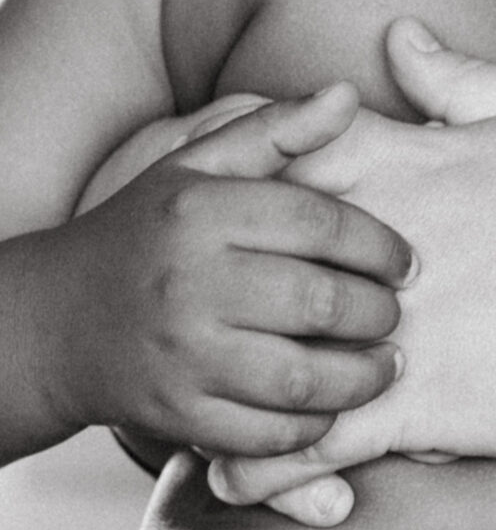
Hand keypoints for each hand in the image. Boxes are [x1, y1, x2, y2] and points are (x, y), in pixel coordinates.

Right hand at [39, 85, 411, 459]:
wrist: (57, 320)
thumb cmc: (147, 233)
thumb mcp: (197, 167)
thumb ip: (276, 130)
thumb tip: (346, 95)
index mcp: (201, 213)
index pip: (319, 223)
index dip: (380, 245)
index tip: (405, 262)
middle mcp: (188, 284)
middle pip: (319, 303)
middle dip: (378, 313)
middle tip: (393, 314)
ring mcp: (181, 356)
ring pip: (302, 379)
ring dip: (362, 378)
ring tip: (385, 364)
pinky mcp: (177, 415)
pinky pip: (268, 434)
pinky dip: (313, 427)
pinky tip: (331, 405)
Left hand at [208, 21, 495, 508]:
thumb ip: (465, 78)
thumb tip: (397, 33)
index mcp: (418, 168)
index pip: (300, 149)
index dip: (248, 159)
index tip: (216, 176)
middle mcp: (390, 244)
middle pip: (262, 246)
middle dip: (206, 266)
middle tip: (161, 290)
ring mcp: (395, 327)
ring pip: (273, 352)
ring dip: (221, 379)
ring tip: (175, 398)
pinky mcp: (415, 406)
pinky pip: (317, 441)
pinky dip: (268, 465)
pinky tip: (229, 478)